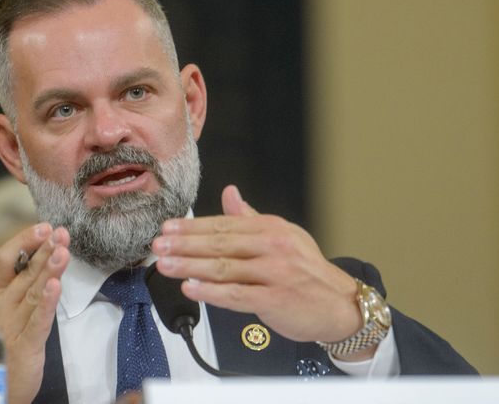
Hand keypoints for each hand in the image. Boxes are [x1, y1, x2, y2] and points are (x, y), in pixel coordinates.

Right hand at [0, 223, 69, 402]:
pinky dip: (47, 302)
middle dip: (44, 249)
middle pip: (23, 271)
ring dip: (49, 269)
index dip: (25, 241)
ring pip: (33, 291)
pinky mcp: (25, 346)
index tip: (45, 227)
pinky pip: (37, 321)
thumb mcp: (7, 312)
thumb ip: (20, 288)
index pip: (6, 259)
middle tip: (62, 232)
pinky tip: (55, 286)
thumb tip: (39, 257)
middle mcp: (1, 306)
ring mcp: (11, 325)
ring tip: (63, 250)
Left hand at [152, 185, 365, 352]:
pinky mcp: (275, 299)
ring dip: (190, 266)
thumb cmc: (308, 272)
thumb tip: (229, 194)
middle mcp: (272, 246)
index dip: (192, 227)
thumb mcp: (284, 235)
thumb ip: (252, 218)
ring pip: (224, 268)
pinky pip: (237, 295)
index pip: (223, 224)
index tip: (168, 229)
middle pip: (219, 243)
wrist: (340, 304)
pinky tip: (191, 288)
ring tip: (165, 265)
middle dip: (184, 245)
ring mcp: (275, 273)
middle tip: (158, 246)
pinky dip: (212, 292)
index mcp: (270, 228)